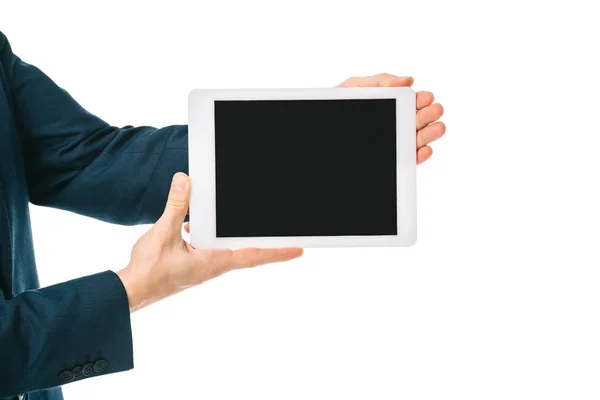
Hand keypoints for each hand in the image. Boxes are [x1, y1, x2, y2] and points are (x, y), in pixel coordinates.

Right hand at [117, 173, 302, 312]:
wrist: (132, 291)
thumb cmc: (149, 270)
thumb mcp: (164, 232)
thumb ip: (176, 206)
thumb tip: (185, 181)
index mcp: (214, 261)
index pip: (254, 255)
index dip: (278, 252)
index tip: (299, 250)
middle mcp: (214, 266)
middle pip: (247, 251)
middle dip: (264, 242)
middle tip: (285, 233)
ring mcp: (204, 266)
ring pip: (227, 248)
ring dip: (235, 236)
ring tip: (246, 223)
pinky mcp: (194, 265)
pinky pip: (210, 247)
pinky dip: (211, 235)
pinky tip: (195, 225)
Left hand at [337, 73, 444, 163]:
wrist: (317, 130)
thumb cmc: (335, 106)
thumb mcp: (353, 89)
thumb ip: (379, 82)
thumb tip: (407, 80)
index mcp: (391, 104)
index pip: (412, 102)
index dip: (422, 99)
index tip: (427, 97)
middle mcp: (396, 124)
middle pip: (419, 120)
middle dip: (429, 115)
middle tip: (435, 110)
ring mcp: (394, 143)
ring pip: (417, 140)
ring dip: (430, 134)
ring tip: (438, 128)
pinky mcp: (392, 160)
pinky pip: (409, 160)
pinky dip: (419, 156)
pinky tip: (425, 149)